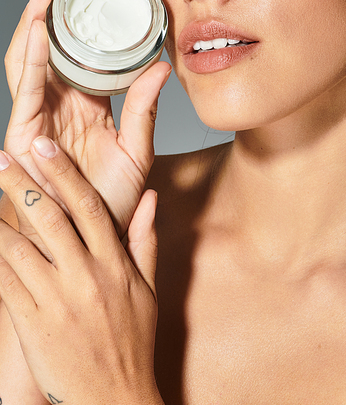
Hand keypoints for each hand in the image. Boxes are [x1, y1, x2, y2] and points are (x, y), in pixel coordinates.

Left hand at [0, 142, 163, 404]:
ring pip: (22, 248)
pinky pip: (6, 285)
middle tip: (3, 156)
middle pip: (51, 218)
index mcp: (115, 263)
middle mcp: (87, 276)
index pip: (89, 205)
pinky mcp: (34, 325)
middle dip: (23, 183)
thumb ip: (145, 239)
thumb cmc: (132, 343)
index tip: (45, 147)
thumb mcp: (149, 289)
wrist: (115, 400)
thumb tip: (150, 197)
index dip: (64, 172)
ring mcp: (59, 301)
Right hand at [4, 0, 170, 248]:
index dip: (85, 26)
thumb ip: (145, 110)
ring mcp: (38, 119)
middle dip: (53, 12)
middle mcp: (59, 108)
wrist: (89, 247)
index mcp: (87, 108)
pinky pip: (25, 90)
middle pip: (51, 50)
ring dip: (35, 24)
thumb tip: (163, 67)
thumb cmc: (109, 205)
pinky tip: (34, 30)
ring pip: (31, 62)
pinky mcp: (22, 134)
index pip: (82, 56)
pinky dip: (27, 58)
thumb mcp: (136, 151)